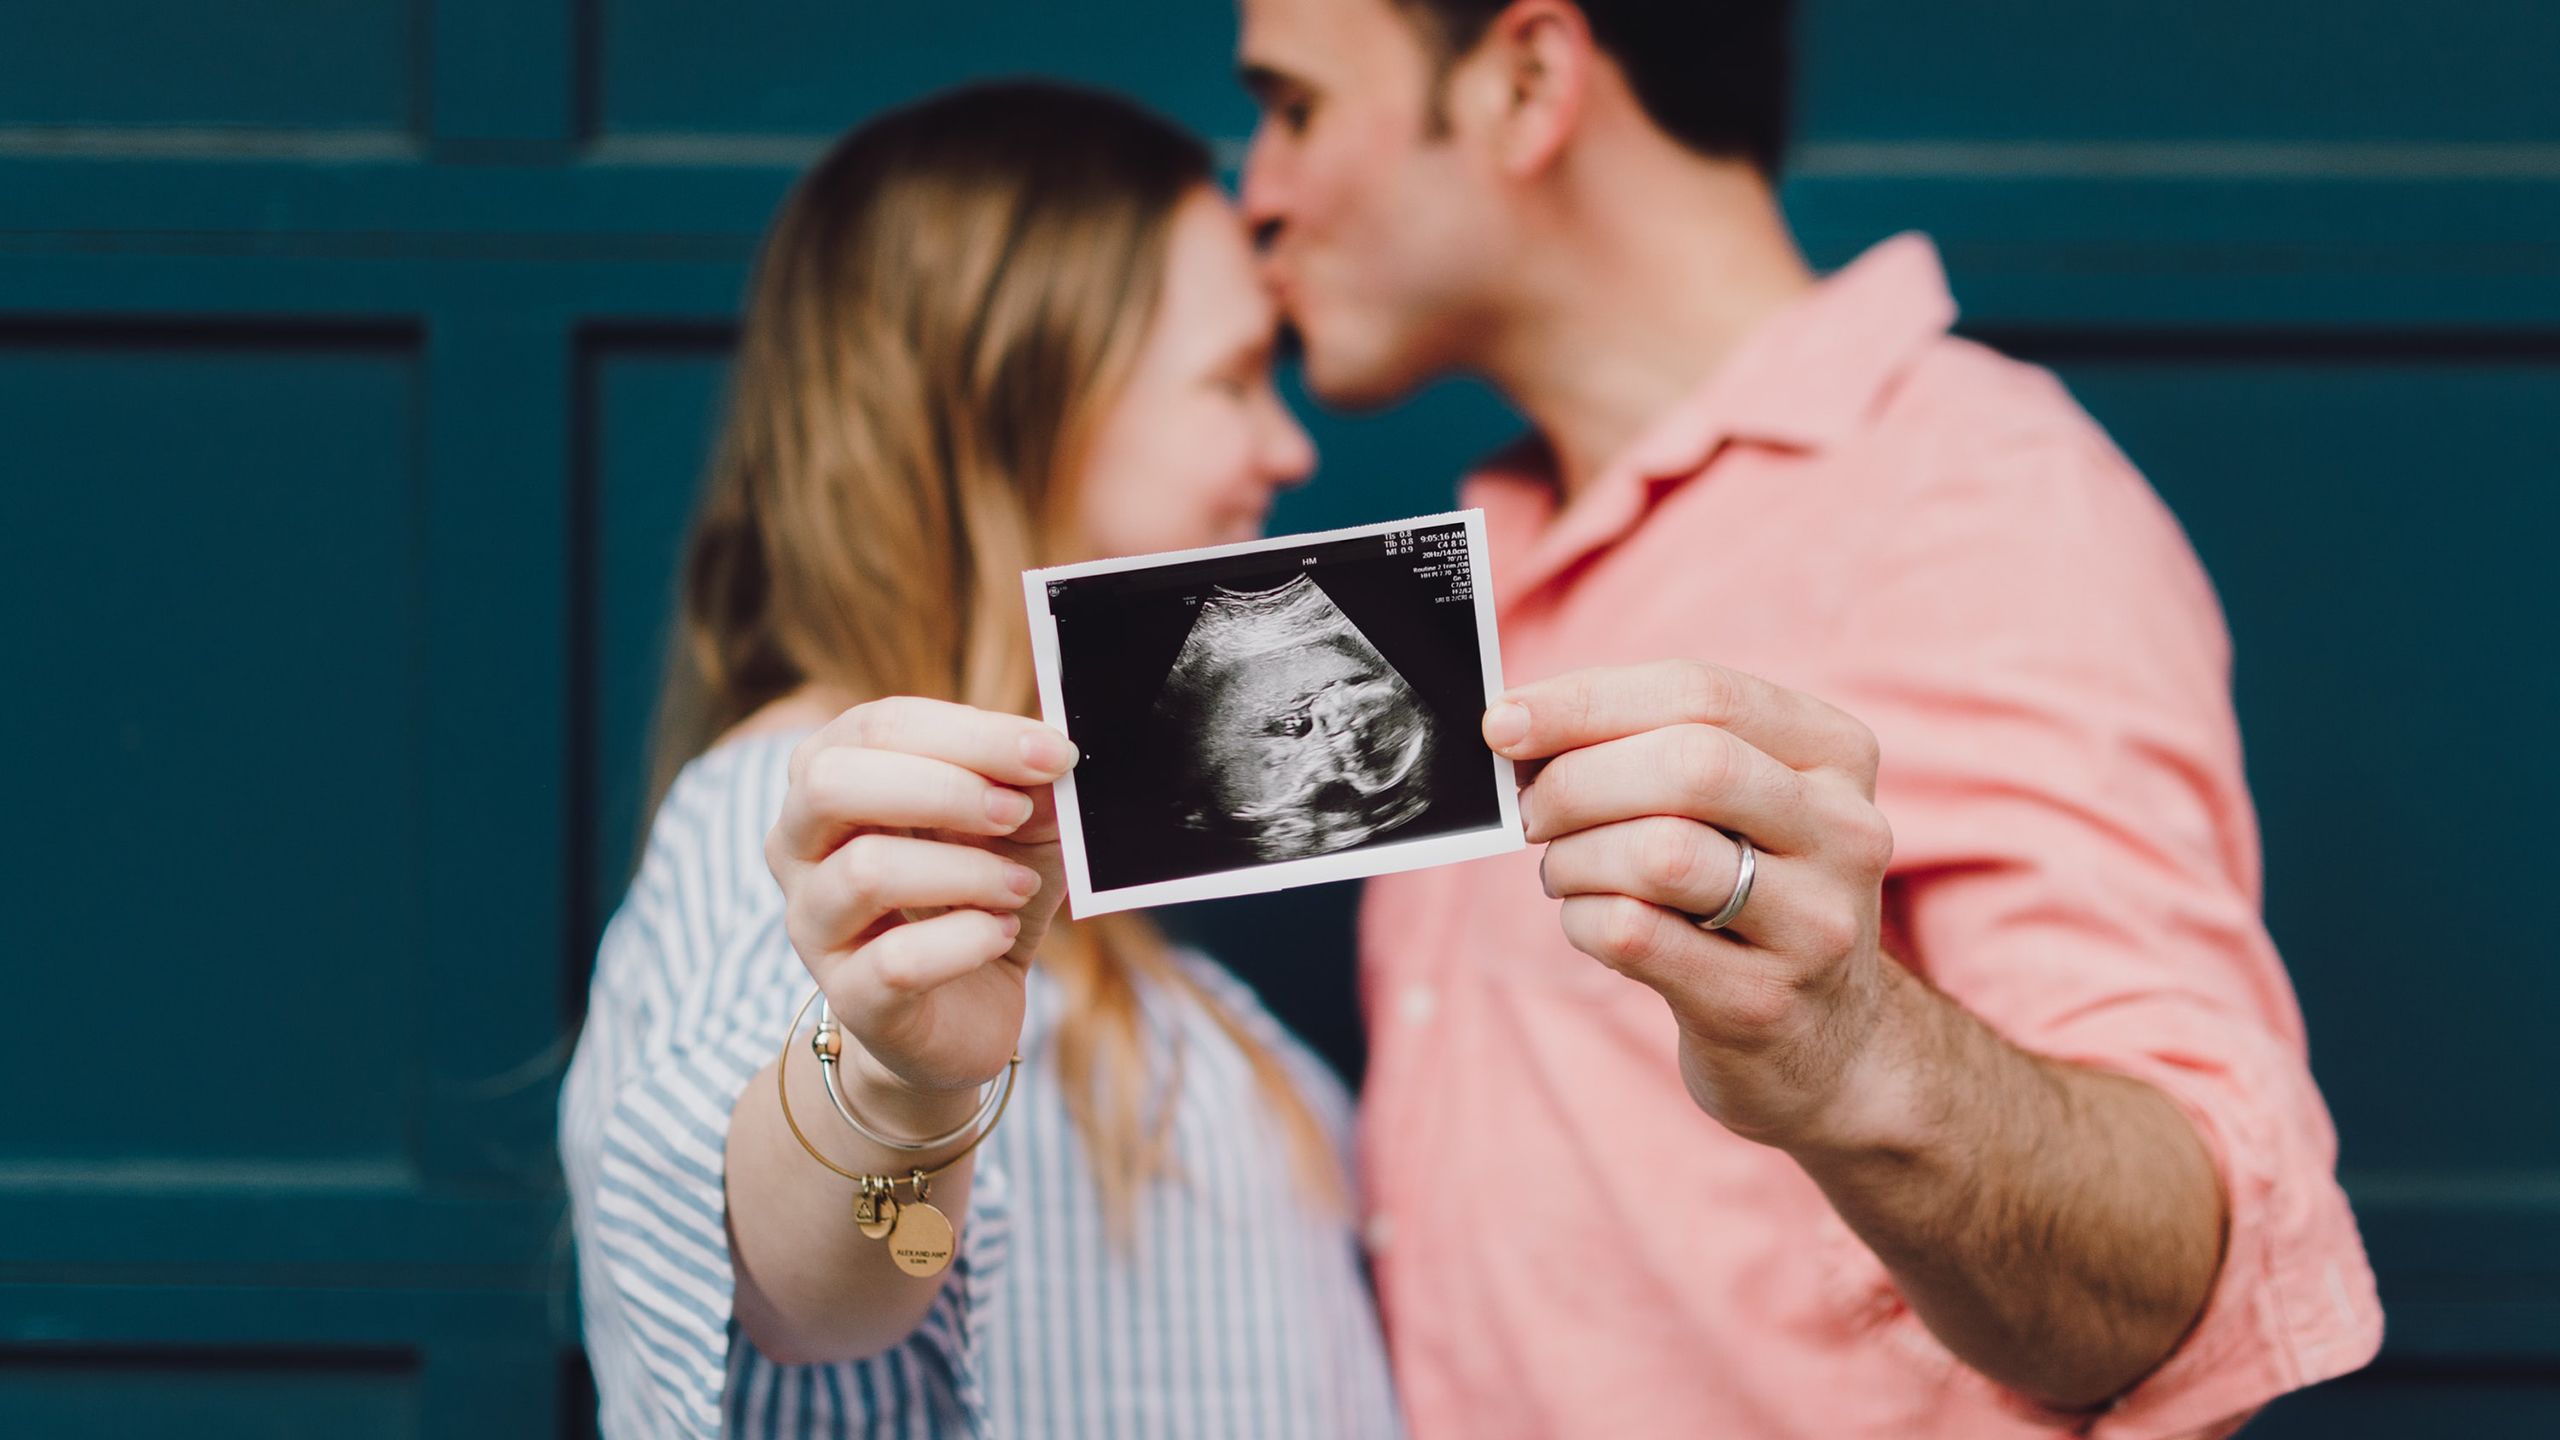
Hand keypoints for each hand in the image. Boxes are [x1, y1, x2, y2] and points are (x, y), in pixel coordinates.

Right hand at [765, 698, 1078, 1113]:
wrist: (965, 1011)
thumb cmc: (979, 895)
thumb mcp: (1017, 827)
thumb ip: (1027, 783)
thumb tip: (1050, 750)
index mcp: (832, 778)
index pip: (878, 727)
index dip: (971, 733)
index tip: (1051, 753)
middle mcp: (799, 845)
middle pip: (833, 783)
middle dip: (944, 788)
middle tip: (1016, 812)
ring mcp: (813, 924)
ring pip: (866, 871)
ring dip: (966, 871)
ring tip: (1018, 887)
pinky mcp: (850, 996)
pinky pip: (897, 960)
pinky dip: (967, 940)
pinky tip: (999, 934)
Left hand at [1488, 660, 1897, 1148]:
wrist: (1826, 1044)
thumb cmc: (1749, 894)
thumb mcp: (1738, 806)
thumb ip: (1649, 747)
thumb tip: (1519, 723)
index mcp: (1837, 755)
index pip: (1702, 693)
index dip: (1587, 701)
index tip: (1507, 721)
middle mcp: (1845, 832)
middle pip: (1690, 766)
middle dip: (1578, 781)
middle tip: (1530, 811)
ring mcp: (1815, 925)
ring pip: (1660, 853)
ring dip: (1575, 856)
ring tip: (1563, 870)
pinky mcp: (1763, 1002)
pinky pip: (1636, 935)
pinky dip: (1582, 918)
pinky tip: (1587, 920)